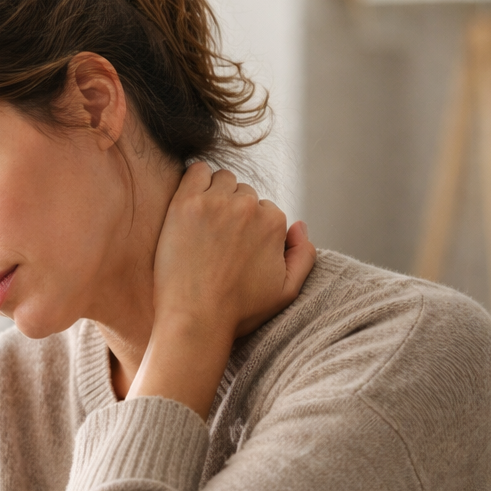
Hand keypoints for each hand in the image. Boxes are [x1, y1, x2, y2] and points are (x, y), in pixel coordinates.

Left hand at [128, 164, 315, 415]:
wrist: (196, 319)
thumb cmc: (239, 312)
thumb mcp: (286, 291)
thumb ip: (303, 255)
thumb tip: (298, 224)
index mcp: (275, 222)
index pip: (265, 210)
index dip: (250, 228)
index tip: (233, 247)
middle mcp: (249, 207)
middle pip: (243, 192)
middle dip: (233, 210)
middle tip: (216, 238)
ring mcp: (217, 202)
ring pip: (221, 179)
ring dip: (215, 193)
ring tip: (202, 223)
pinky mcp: (187, 203)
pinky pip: (195, 171)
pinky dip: (195, 180)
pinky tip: (190, 203)